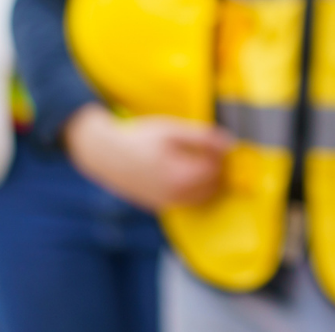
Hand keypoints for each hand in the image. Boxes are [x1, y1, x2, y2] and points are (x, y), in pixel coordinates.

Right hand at [64, 103, 232, 210]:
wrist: (104, 154)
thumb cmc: (139, 138)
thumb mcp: (172, 130)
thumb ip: (203, 137)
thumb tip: (230, 143)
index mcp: (182, 176)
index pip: (218, 170)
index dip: (222, 155)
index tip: (218, 142)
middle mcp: (176, 195)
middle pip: (213, 186)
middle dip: (216, 169)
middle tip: (210, 150)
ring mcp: (167, 203)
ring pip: (202, 197)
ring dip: (208, 181)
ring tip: (199, 160)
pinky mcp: (159, 206)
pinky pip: (187, 201)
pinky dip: (194, 190)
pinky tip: (186, 172)